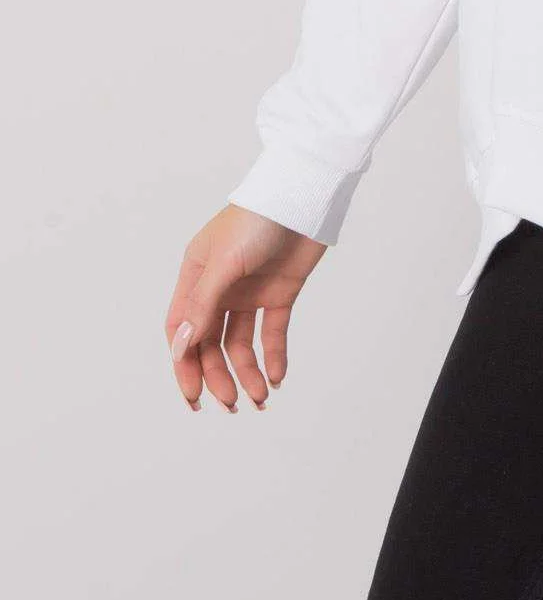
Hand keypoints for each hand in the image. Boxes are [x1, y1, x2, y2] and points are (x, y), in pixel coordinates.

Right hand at [164, 203, 327, 411]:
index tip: (194, 396)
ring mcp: (250, 291)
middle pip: (211, 343)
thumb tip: (181, 347)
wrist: (304, 195)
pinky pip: (272, 331)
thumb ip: (203, 304)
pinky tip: (277, 377)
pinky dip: (273, 356)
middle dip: (218, 375)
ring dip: (248, 371)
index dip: (185, 365)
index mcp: (197, 276)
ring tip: (260, 397)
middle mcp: (220, 287)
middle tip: (231, 404)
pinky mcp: (281, 291)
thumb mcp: (224, 262)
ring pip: (241, 342)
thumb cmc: (257, 219)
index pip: (184, 331)